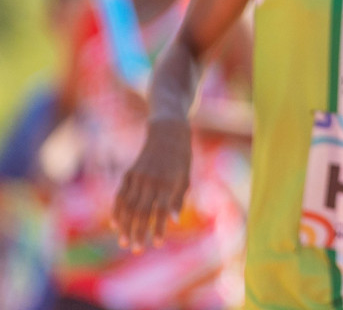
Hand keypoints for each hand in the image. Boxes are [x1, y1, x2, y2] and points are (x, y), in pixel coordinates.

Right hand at [112, 118, 192, 251]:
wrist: (168, 133)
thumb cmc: (181, 158)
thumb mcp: (186, 177)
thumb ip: (178, 199)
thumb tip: (173, 220)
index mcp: (168, 182)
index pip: (161, 211)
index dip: (158, 228)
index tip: (157, 243)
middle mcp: (151, 181)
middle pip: (141, 212)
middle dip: (138, 232)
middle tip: (137, 250)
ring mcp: (137, 177)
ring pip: (128, 206)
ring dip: (125, 226)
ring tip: (125, 242)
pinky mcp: (129, 174)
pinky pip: (120, 196)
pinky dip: (117, 211)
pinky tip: (116, 225)